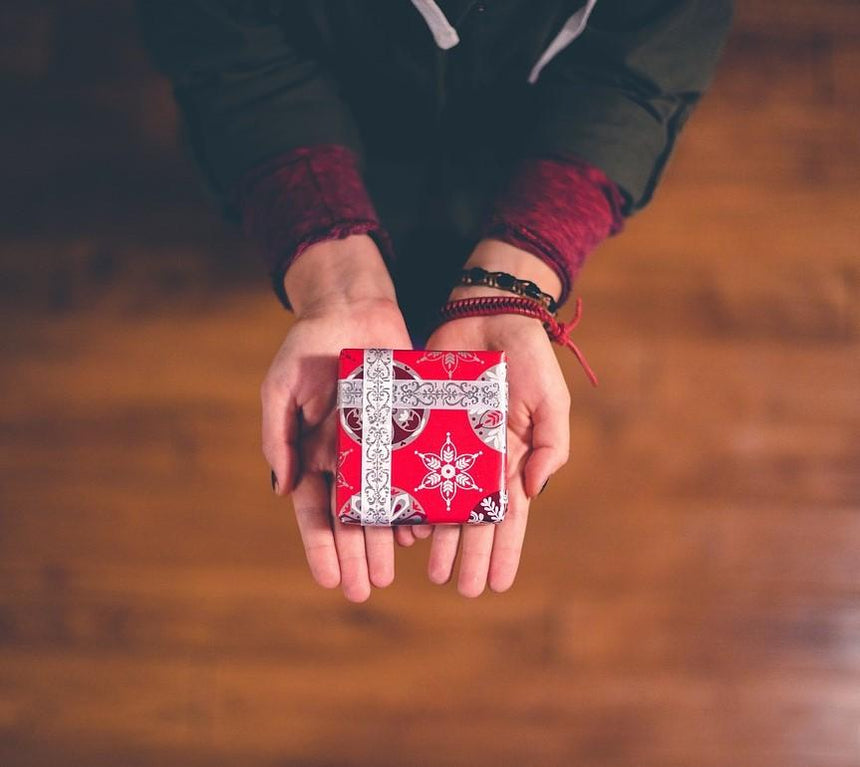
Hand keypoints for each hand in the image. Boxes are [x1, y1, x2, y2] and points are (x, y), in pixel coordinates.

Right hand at [262, 235, 411, 601]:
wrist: (353, 309)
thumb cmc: (310, 346)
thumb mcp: (282, 386)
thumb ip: (278, 435)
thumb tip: (282, 488)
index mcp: (314, 453)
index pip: (316, 510)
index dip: (321, 546)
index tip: (330, 580)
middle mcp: (348, 458)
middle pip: (351, 517)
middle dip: (355, 555)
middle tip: (366, 589)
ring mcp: (379, 447)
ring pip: (383, 503)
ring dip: (384, 540)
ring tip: (390, 571)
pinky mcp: (407, 430)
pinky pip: (413, 473)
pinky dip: (415, 502)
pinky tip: (421, 530)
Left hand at [408, 240, 571, 595]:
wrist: (486, 314)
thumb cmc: (526, 358)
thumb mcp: (550, 400)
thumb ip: (550, 445)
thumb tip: (533, 491)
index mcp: (512, 458)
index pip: (509, 516)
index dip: (505, 550)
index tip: (499, 585)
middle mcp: (479, 460)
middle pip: (473, 518)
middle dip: (469, 555)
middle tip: (460, 588)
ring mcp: (448, 445)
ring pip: (441, 501)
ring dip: (439, 538)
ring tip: (431, 570)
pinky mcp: (420, 426)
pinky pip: (412, 467)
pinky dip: (409, 496)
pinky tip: (404, 524)